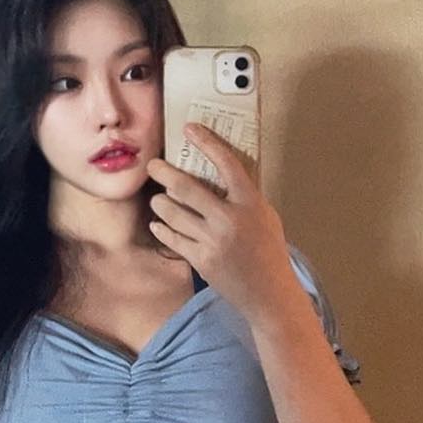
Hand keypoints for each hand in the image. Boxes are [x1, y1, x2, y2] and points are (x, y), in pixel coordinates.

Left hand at [145, 124, 299, 324]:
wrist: (269, 294)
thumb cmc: (270, 251)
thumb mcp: (266, 217)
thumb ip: (245, 197)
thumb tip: (222, 174)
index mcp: (250, 203)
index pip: (227, 164)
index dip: (207, 143)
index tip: (190, 129)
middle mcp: (229, 219)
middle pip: (187, 188)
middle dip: (164, 173)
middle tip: (153, 165)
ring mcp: (212, 241)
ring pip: (173, 213)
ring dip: (160, 202)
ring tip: (157, 198)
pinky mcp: (201, 260)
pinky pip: (172, 238)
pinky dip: (162, 229)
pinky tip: (158, 223)